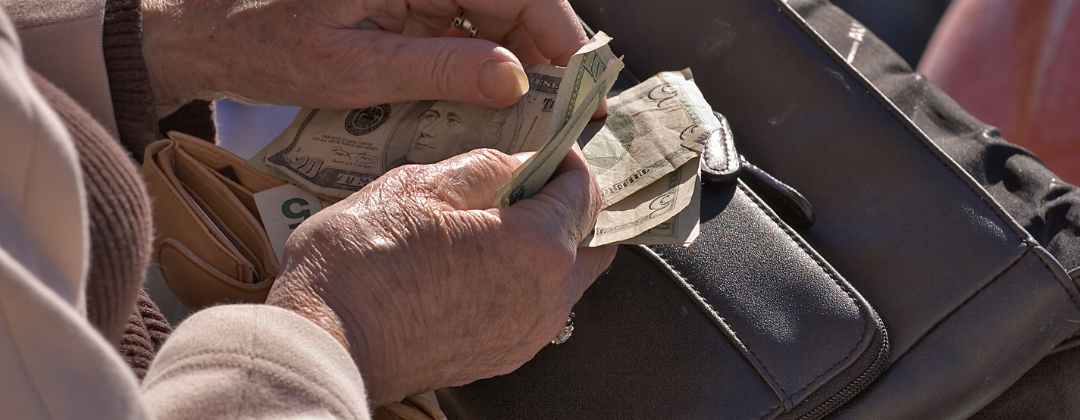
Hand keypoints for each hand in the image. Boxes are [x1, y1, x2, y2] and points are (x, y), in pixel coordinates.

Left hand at [140, 0, 588, 112]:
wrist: (201, 29)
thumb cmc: (263, 43)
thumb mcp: (354, 69)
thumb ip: (440, 68)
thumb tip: (514, 79)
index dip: (556, 30)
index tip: (579, 81)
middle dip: (542, 50)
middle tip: (564, 109)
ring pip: (490, 10)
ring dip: (515, 57)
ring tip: (534, 113)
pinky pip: (459, 20)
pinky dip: (481, 57)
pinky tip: (493, 96)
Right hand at [265, 147, 615, 405]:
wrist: (325, 343)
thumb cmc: (363, 261)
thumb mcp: (421, 185)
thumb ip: (486, 167)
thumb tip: (520, 163)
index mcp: (538, 247)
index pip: (584, 190)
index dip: (565, 160)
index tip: (541, 148)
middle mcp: (548, 297)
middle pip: (590, 240)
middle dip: (570, 205)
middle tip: (529, 183)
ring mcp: (527, 334)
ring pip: (567, 278)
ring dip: (548, 245)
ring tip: (497, 222)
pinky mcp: (503, 356)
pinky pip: (537, 308)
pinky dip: (526, 280)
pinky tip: (481, 262)